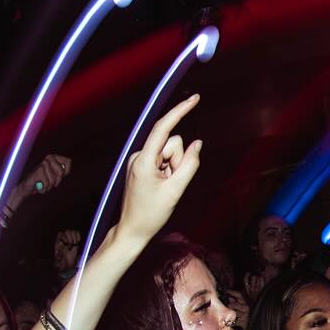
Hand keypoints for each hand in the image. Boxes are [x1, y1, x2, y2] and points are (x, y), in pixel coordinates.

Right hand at [10, 153, 70, 205]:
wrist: (29, 188)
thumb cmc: (44, 182)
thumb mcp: (56, 177)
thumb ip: (62, 171)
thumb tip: (69, 161)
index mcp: (54, 158)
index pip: (68, 161)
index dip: (66, 171)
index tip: (60, 176)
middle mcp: (48, 159)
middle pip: (61, 172)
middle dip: (57, 180)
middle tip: (51, 183)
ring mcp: (42, 164)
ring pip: (53, 178)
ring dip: (50, 186)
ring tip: (44, 185)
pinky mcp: (37, 171)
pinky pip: (47, 183)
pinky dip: (44, 188)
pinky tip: (40, 186)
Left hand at [115, 95, 202, 244]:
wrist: (132, 230)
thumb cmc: (152, 213)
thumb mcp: (176, 190)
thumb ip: (190, 164)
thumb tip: (197, 143)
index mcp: (144, 160)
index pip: (164, 128)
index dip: (180, 112)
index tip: (195, 99)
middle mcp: (139, 155)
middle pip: (172, 143)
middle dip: (179, 160)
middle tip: (172, 183)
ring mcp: (140, 160)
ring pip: (169, 152)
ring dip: (174, 168)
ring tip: (166, 187)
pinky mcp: (142, 166)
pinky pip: (164, 160)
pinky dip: (169, 171)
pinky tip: (161, 187)